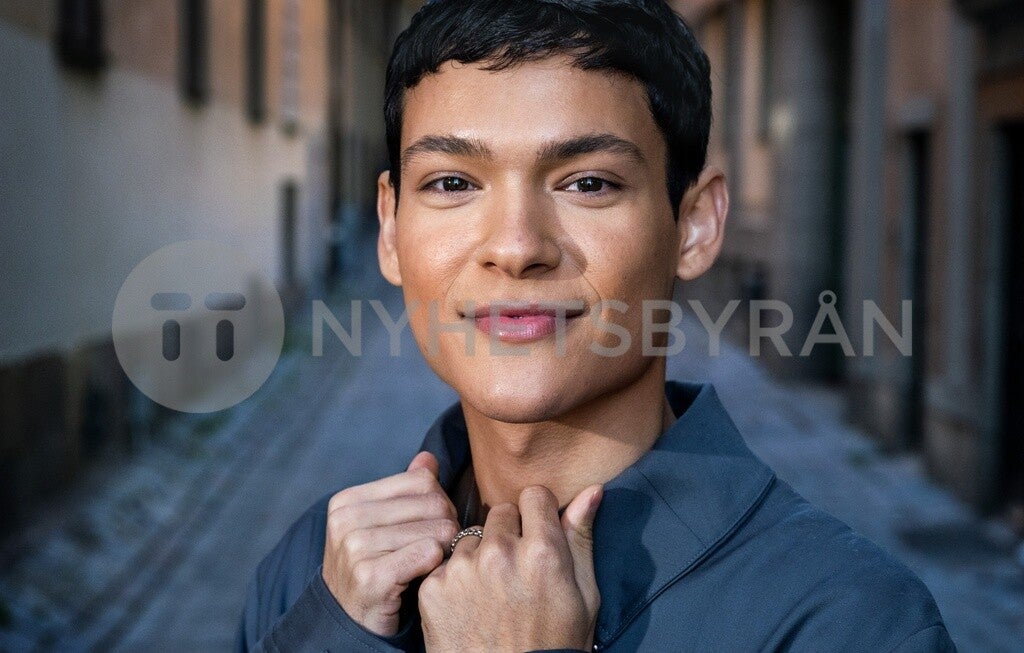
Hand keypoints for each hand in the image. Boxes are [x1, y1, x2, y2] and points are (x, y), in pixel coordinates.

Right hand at [322, 451, 458, 636]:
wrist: (349, 623)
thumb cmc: (373, 569)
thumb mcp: (381, 526)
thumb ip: (405, 490)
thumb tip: (428, 458)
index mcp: (348, 501)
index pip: (420, 481)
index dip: (438, 503)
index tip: (431, 526)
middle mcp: (346, 520)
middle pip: (433, 504)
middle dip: (446, 526)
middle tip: (439, 549)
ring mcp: (355, 548)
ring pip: (437, 530)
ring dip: (444, 549)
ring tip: (430, 564)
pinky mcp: (371, 576)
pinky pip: (429, 554)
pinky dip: (435, 566)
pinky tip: (423, 577)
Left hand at [418, 484, 602, 651]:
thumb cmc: (555, 646)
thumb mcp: (584, 596)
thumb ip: (581, 538)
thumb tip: (591, 490)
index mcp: (542, 551)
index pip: (533, 496)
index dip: (537, 516)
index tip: (537, 535)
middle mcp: (499, 553)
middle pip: (501, 513)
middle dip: (508, 534)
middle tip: (514, 572)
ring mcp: (462, 571)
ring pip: (470, 538)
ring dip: (479, 556)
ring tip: (490, 594)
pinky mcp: (433, 589)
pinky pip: (443, 565)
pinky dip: (453, 581)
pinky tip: (467, 608)